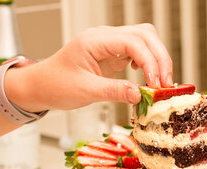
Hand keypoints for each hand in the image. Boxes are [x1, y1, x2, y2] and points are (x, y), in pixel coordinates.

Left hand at [7, 24, 172, 110]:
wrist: (41, 85)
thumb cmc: (56, 85)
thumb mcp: (84, 91)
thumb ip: (113, 91)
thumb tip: (140, 95)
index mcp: (95, 40)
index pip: (133, 41)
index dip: (150, 62)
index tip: (156, 84)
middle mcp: (105, 37)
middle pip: (145, 34)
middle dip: (160, 58)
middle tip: (165, 84)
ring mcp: (111, 43)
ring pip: (145, 39)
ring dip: (157, 59)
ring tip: (160, 83)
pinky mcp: (114, 53)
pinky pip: (139, 51)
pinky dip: (149, 63)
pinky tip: (147, 78)